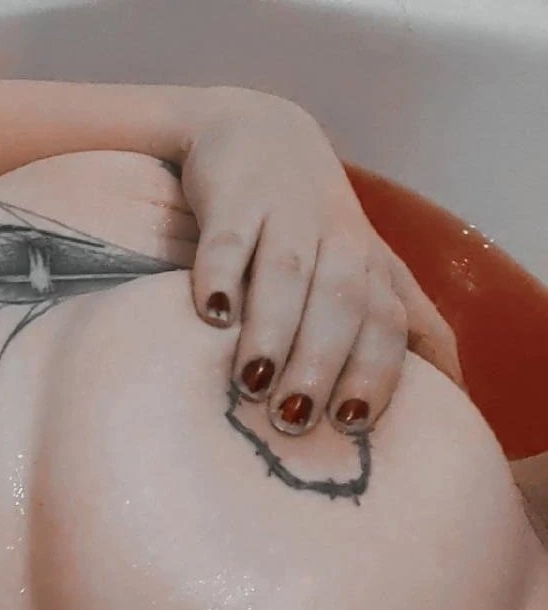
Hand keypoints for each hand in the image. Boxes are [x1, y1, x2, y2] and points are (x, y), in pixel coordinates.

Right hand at [180, 88, 459, 435]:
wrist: (255, 130)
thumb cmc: (310, 218)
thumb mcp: (367, 265)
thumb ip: (407, 321)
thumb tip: (456, 388)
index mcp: (370, 263)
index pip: (387, 321)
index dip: (375, 371)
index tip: (350, 422)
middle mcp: (335, 239)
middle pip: (341, 302)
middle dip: (322, 361)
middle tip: (294, 417)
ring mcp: (283, 214)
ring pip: (288, 273)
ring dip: (273, 328)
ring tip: (251, 381)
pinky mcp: (232, 197)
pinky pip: (228, 238)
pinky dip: (219, 273)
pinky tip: (210, 312)